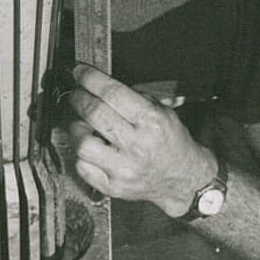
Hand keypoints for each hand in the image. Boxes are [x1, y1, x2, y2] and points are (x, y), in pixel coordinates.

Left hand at [61, 69, 214, 218]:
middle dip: (79, 98)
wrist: (183, 178)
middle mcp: (136, 145)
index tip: (79, 72)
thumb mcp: (163, 111)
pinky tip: (89, 147)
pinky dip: (81, 154)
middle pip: (94, 113)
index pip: (112, 92)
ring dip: (76, 128)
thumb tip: (100, 83)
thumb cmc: (171, 143)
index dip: (90, 78)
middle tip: (77, 95)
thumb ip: (135, 97)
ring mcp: (123, 168)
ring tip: (82, 124)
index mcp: (151, 121)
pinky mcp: (113, 187)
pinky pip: (82, 167)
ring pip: (82, 143)